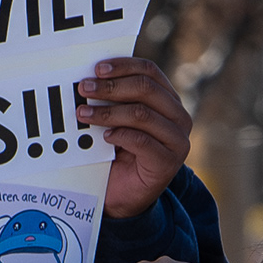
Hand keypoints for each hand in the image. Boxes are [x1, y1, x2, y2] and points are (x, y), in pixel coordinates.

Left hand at [78, 57, 193, 219]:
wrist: (122, 195)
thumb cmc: (117, 152)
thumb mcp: (116, 119)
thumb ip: (113, 98)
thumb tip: (91, 76)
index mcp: (168, 100)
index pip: (149, 71)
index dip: (123, 66)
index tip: (97, 69)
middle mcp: (178, 117)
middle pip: (146, 88)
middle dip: (111, 86)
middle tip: (84, 88)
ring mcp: (177, 141)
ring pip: (142, 113)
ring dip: (108, 111)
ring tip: (84, 114)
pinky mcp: (168, 163)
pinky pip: (142, 140)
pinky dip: (120, 135)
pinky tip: (104, 137)